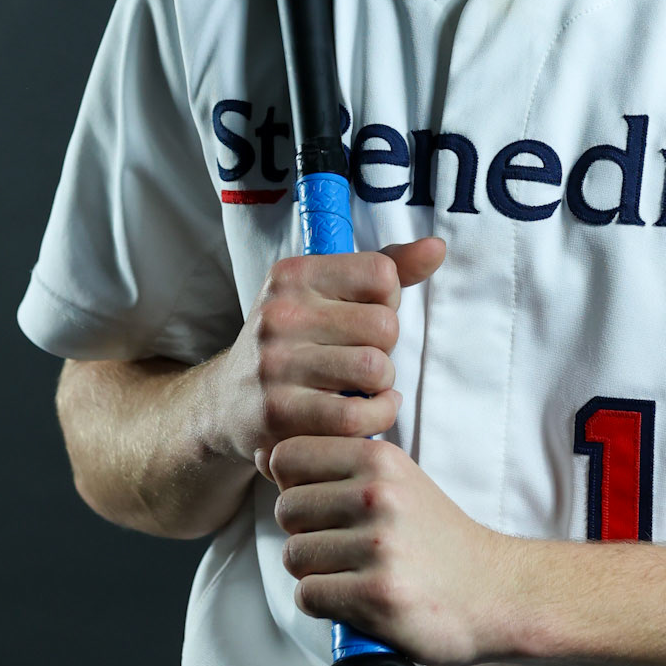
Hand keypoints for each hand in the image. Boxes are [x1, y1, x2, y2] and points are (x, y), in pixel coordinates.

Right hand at [202, 237, 445, 471]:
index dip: (387, 301)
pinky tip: (365, 412)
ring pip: (375, 370)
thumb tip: (437, 247)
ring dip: (382, 386)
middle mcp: (279, 314)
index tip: (364, 317)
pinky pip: (356, 416)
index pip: (382, 274)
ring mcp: (275, 365)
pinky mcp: (278, 414)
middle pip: (385, 326)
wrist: (228, 403)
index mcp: (292, 275)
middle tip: (362, 359)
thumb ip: (387, 267)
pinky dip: (375, 417)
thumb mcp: (328, 293)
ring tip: (363, 387)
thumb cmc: (296, 341)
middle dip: (386, 348)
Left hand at [270, 436, 523, 665]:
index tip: (318, 504)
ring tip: (349, 573)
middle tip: (338, 547)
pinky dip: (324, 603)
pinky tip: (353, 598)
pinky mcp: (376, 594)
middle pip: (285, 510)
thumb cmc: (437, 539)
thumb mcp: (400, 480)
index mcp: (380, 459)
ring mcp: (377, 545)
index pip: (288, 455)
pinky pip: (309, 595)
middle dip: (302, 533)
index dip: (291, 483)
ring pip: (294, 556)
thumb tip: (265, 455)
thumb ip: (344, 466)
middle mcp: (377, 495)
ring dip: (313, 572)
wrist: (495, 592)